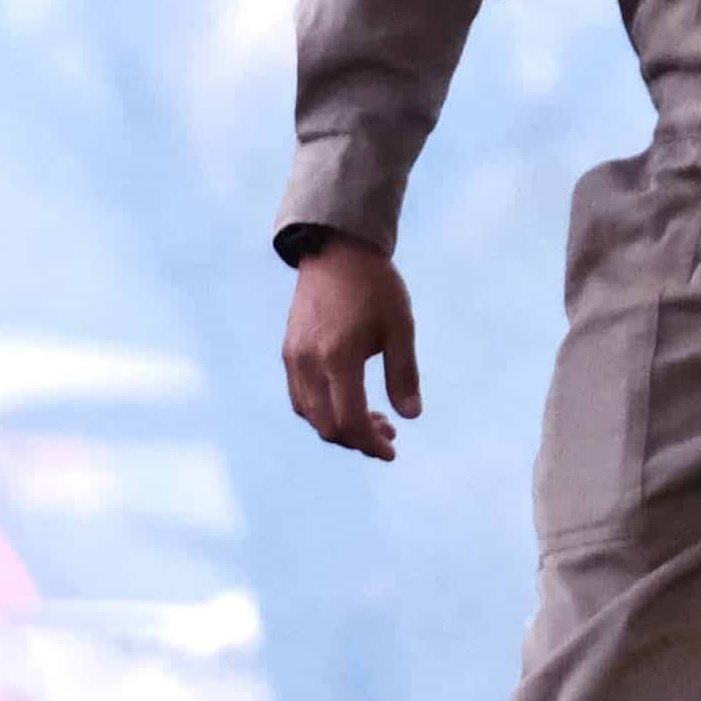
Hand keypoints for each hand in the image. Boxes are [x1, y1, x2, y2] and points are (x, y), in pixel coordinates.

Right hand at [284, 239, 422, 460]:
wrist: (337, 249)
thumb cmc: (375, 286)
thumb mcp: (400, 327)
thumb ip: (404, 374)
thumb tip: (411, 416)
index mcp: (338, 357)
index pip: (349, 420)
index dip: (371, 443)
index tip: (392, 450)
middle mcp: (308, 362)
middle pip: (327, 425)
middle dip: (358, 439)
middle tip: (389, 435)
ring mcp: (294, 358)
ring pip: (310, 414)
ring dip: (340, 426)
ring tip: (374, 420)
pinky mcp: (289, 351)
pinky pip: (300, 397)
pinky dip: (323, 410)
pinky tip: (348, 401)